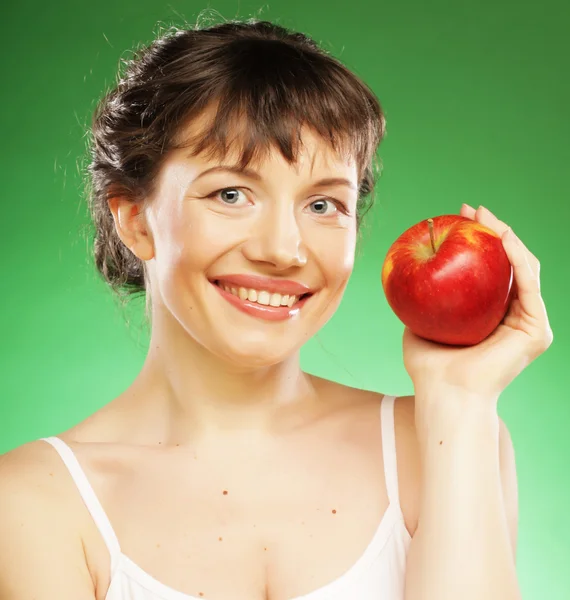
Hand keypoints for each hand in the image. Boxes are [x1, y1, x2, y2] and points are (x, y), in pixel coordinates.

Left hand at [402, 204, 553, 401]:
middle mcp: (513, 318)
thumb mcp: (420, 328)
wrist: (444, 394)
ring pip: (523, 268)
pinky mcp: (536, 329)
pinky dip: (516, 257)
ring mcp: (529, 323)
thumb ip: (421, 307)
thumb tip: (407, 284)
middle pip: (509, 264)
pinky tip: (501, 237)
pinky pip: (527, 283)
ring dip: (506, 236)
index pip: (490, 271)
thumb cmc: (429, 368)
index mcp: (491, 317)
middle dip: (492, 231)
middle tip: (470, 209)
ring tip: (484, 215)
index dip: (478, 242)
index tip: (458, 218)